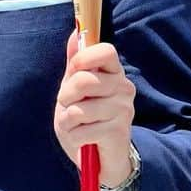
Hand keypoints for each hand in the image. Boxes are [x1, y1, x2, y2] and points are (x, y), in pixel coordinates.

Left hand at [53, 33, 135, 186]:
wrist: (101, 158)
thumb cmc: (86, 119)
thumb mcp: (75, 89)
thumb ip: (76, 63)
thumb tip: (75, 33)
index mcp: (114, 73)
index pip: (105, 51)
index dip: (83, 58)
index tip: (73, 70)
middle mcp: (124, 88)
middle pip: (85, 80)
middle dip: (66, 96)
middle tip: (68, 106)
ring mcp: (124, 110)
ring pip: (80, 108)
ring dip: (67, 120)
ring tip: (76, 125)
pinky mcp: (118, 132)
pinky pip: (81, 130)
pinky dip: (73, 136)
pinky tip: (82, 139)